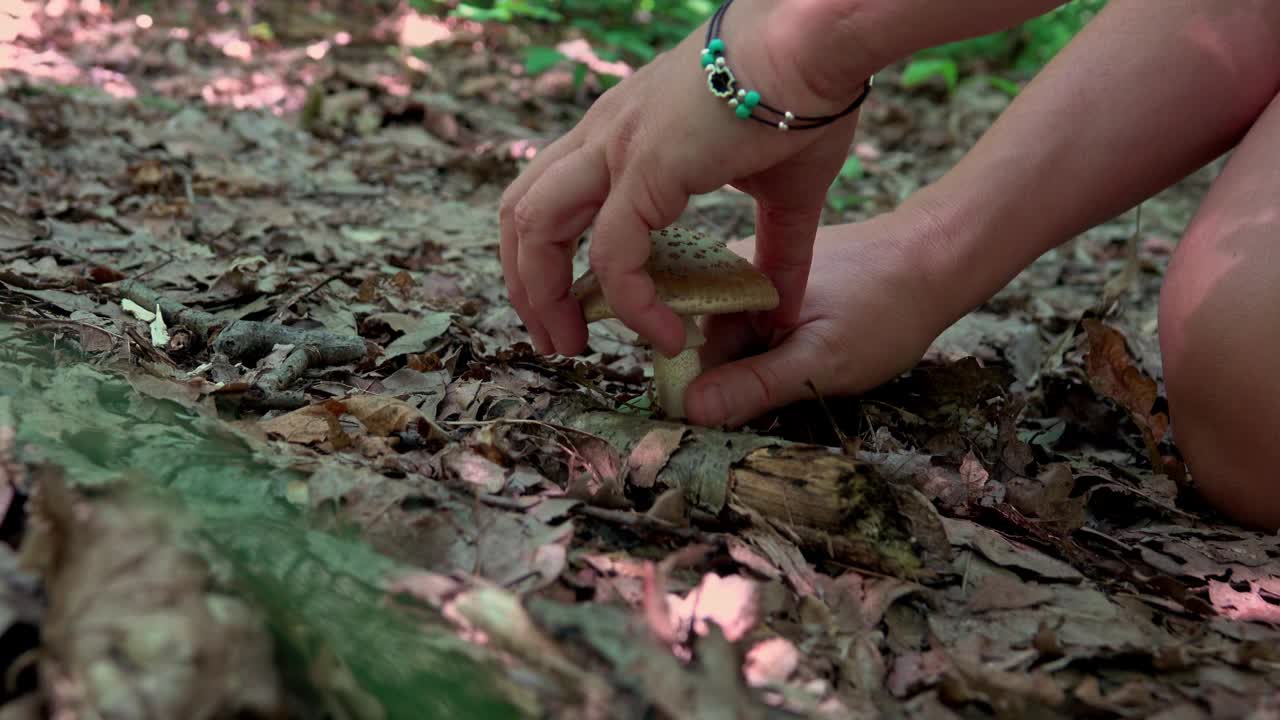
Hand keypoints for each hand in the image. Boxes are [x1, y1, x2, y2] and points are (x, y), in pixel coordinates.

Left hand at [499, 0, 870, 359]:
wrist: (820, 43)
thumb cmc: (807, 95)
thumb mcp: (783, 190)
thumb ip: (776, 249)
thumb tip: (783, 305)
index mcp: (622, 132)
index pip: (549, 197)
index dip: (545, 258)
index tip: (572, 309)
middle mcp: (604, 135)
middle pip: (520, 213)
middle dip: (524, 285)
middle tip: (553, 339)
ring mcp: (617, 146)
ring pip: (535, 227)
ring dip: (543, 296)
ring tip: (574, 345)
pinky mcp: (645, 165)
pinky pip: (613, 252)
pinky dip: (630, 302)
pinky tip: (665, 331)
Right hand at [685, 214, 952, 426]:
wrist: (935, 259)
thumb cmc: (886, 310)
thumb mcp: (820, 361)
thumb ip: (754, 385)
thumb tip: (689, 410)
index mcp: (728, 285)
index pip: (687, 357)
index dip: (706, 398)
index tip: (742, 423)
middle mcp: (730, 274)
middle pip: (708, 352)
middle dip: (738, 385)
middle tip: (791, 397)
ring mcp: (752, 278)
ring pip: (734, 345)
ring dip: (759, 371)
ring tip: (808, 373)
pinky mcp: (774, 286)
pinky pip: (755, 331)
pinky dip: (775, 353)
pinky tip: (811, 355)